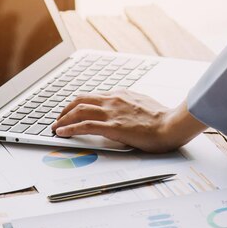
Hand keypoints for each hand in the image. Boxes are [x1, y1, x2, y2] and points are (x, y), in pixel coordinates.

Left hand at [51, 90, 205, 152]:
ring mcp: (112, 113)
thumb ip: (129, 104)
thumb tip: (124, 108)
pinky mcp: (113, 127)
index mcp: (121, 94)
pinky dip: (70, 128)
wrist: (171, 124)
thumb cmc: (162, 118)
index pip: (92, 96)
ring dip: (63, 119)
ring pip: (78, 111)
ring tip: (55, 127)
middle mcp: (113, 100)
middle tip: (58, 119)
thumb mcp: (143, 103)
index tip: (71, 110)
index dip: (77, 103)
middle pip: (80, 100)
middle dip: (65, 109)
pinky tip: (62, 132)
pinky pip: (85, 125)